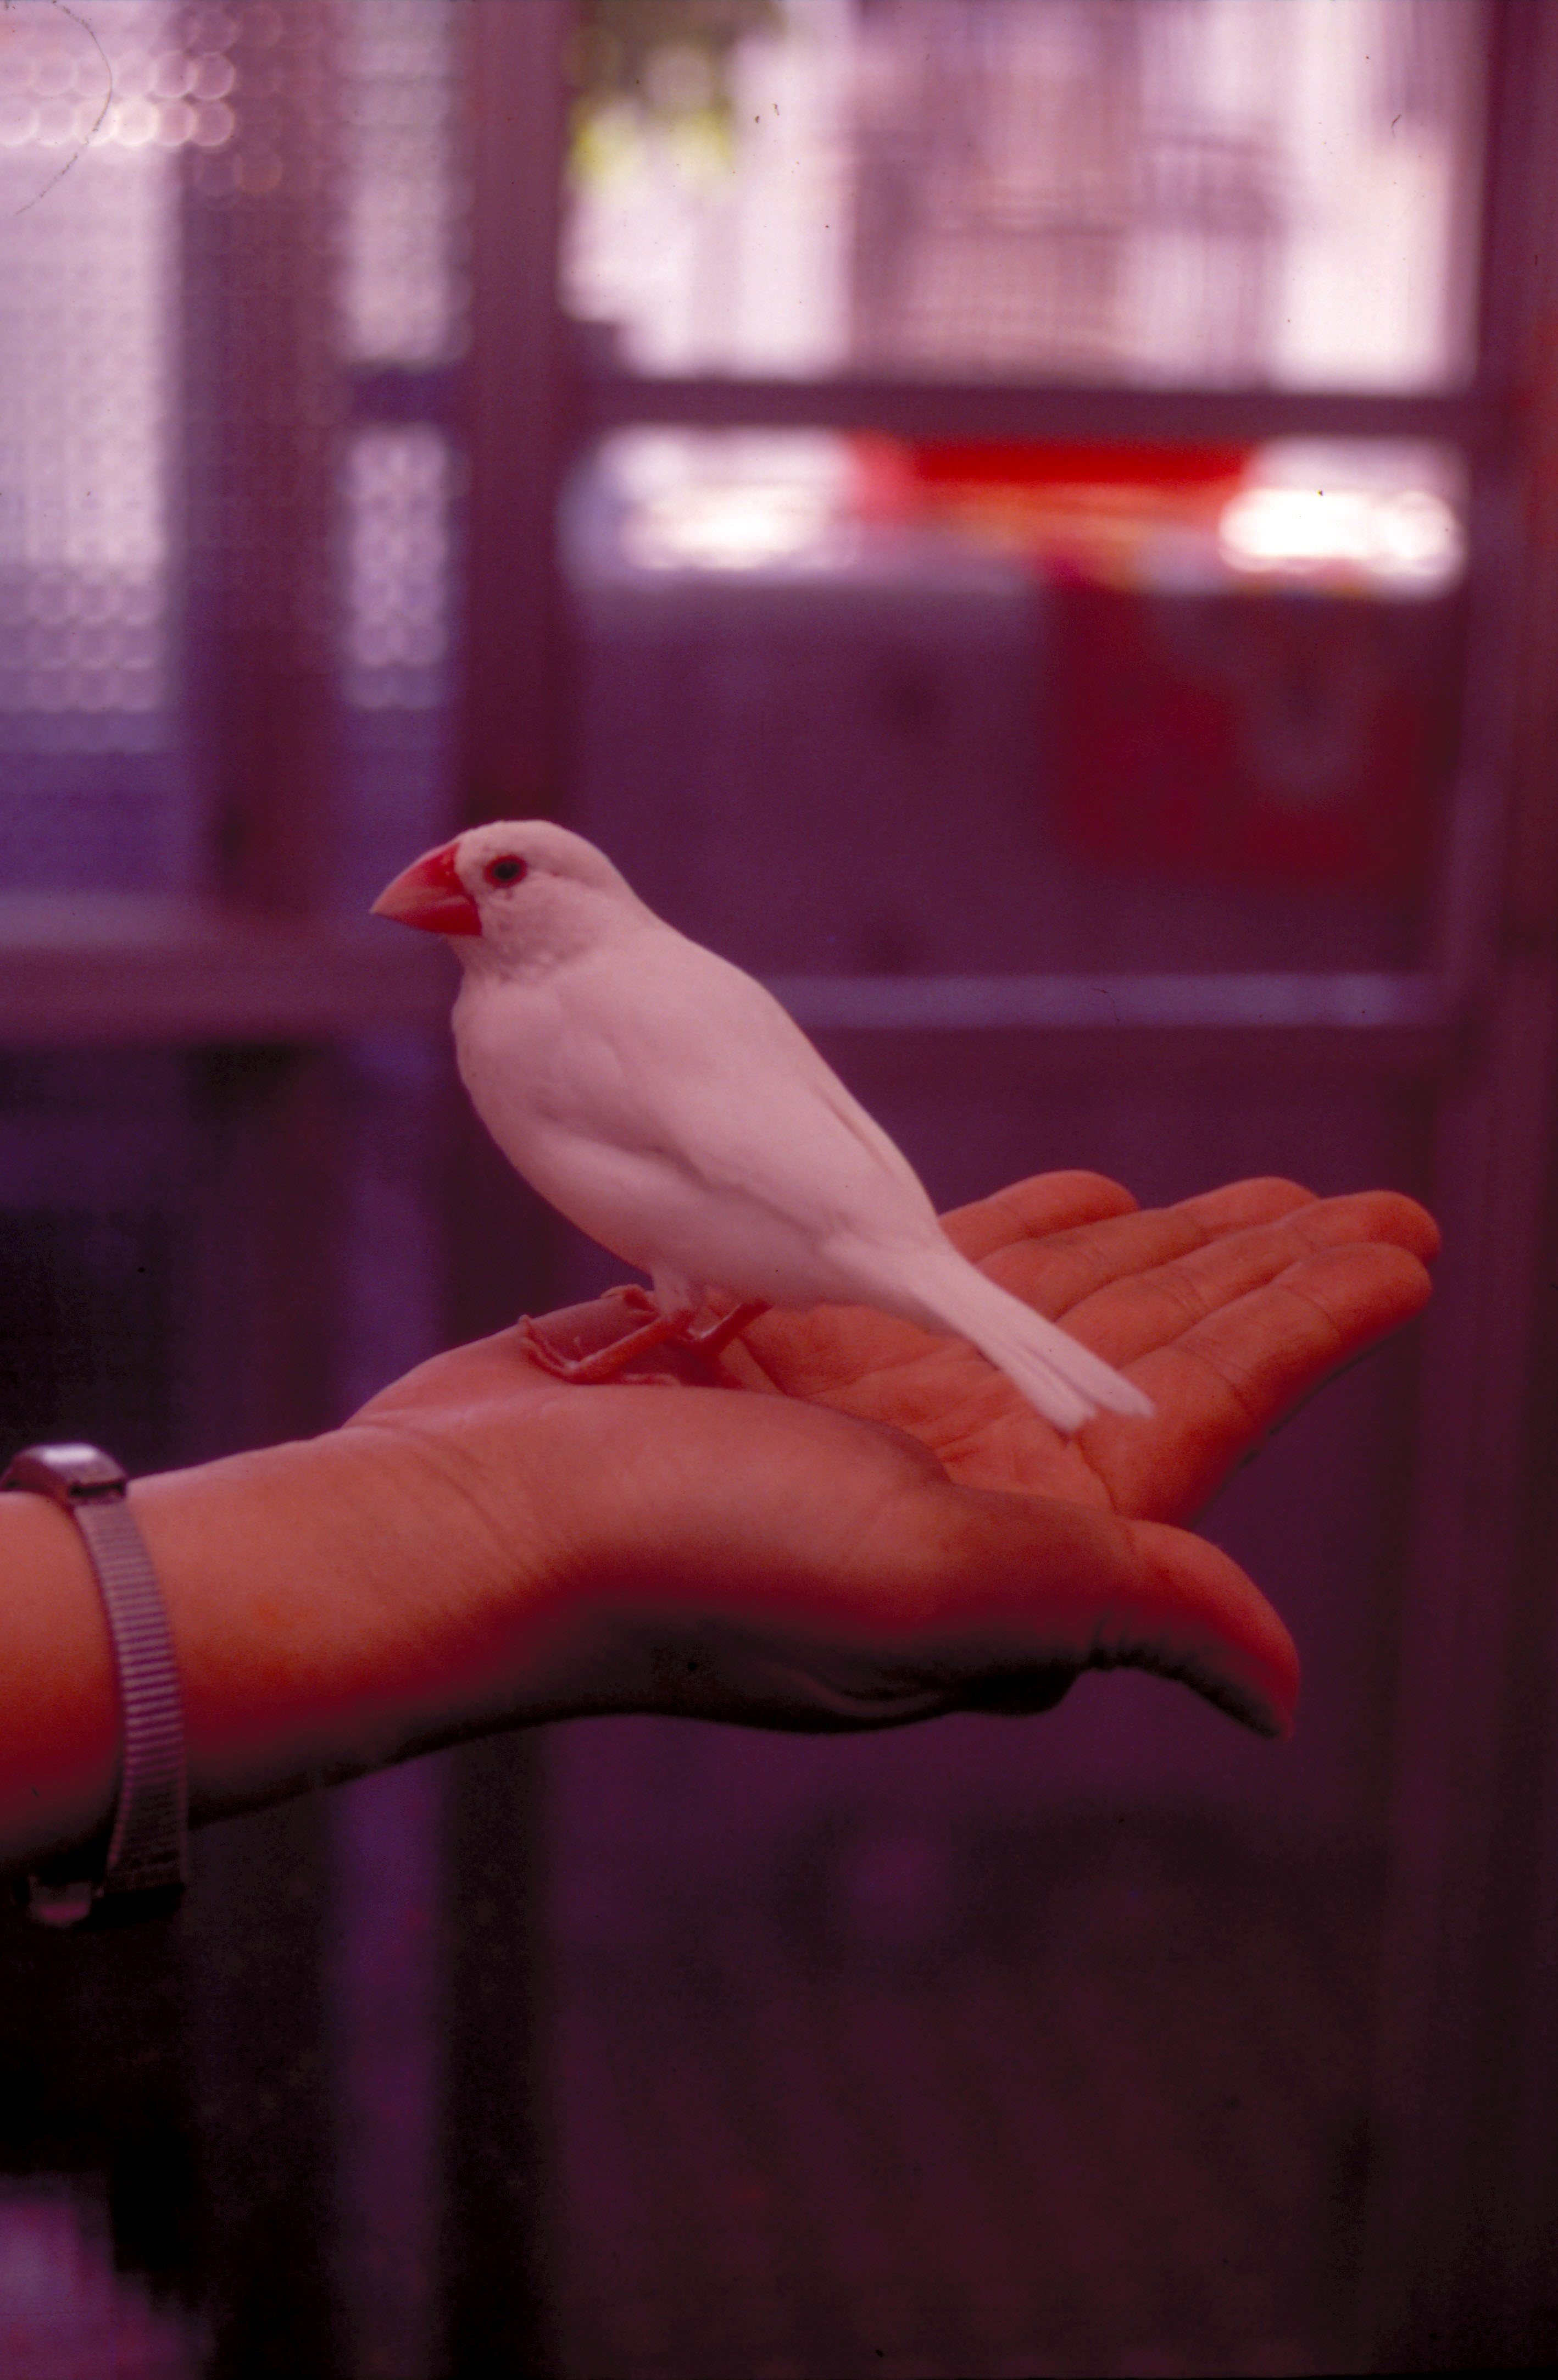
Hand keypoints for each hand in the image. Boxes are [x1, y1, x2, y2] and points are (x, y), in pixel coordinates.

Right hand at [343, 1171, 1436, 1747]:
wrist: (478, 1525)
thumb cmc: (691, 1561)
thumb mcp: (933, 1587)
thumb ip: (1125, 1610)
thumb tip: (1283, 1694)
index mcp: (1018, 1539)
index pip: (1208, 1412)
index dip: (1309, 1327)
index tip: (1402, 1244)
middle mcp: (962, 1485)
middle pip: (1154, 1355)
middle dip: (1256, 1277)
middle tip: (1365, 1203)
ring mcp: (881, 1419)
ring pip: (1057, 1309)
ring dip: (1156, 1251)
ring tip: (1239, 1197)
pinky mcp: (796, 1357)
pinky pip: (943, 1278)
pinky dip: (1021, 1237)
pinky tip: (1078, 1198)